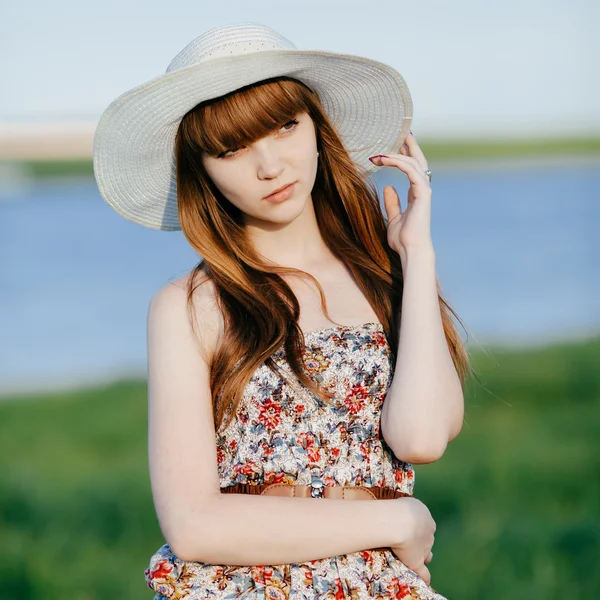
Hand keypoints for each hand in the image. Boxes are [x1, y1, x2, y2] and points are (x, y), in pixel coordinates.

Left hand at [368, 131, 432, 257]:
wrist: (411, 250)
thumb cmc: (403, 239)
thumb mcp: (394, 218)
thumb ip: (392, 202)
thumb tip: (388, 187)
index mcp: (416, 194)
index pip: (412, 168)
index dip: (405, 154)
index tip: (396, 143)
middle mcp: (422, 189)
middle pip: (417, 160)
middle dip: (409, 144)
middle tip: (400, 129)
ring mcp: (424, 191)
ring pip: (413, 162)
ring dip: (396, 152)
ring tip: (379, 149)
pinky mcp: (423, 193)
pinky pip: (410, 171)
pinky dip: (397, 162)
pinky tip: (383, 158)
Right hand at [388, 496, 435, 585]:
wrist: (398, 521)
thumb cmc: (394, 508)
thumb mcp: (400, 501)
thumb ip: (402, 508)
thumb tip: (392, 509)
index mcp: (424, 515)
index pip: (424, 524)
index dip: (417, 528)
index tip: (407, 529)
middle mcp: (428, 531)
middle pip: (427, 539)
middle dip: (420, 542)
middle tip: (408, 543)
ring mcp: (425, 547)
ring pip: (426, 554)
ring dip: (422, 557)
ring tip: (412, 559)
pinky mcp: (418, 561)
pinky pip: (424, 573)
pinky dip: (424, 577)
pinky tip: (423, 581)